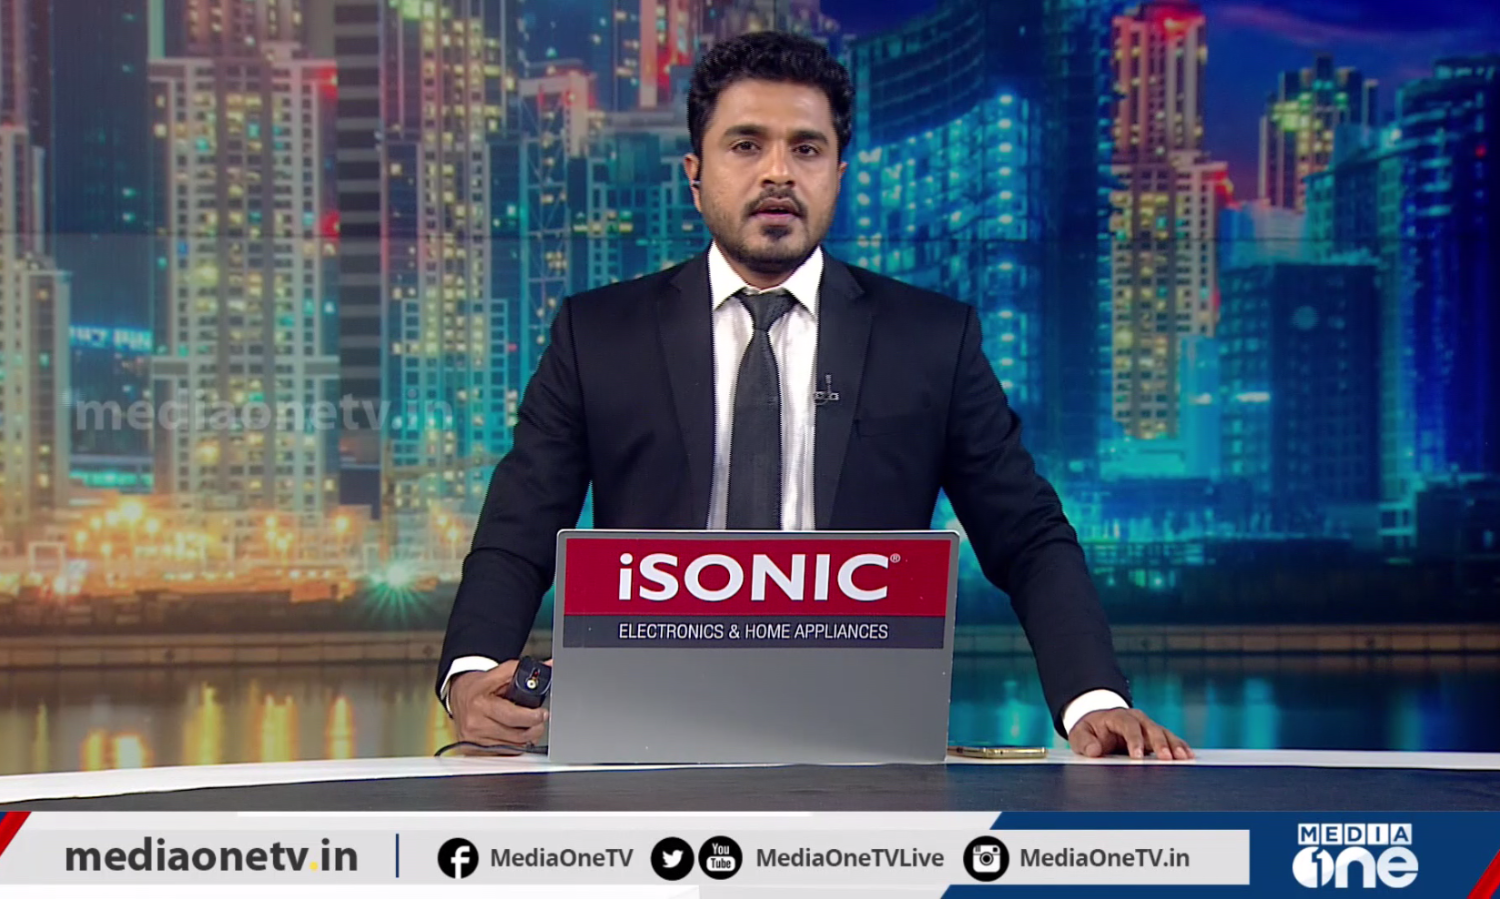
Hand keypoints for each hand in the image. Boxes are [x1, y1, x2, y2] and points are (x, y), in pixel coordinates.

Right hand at [450, 658, 551, 746]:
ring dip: (526, 738)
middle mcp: (474, 724)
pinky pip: (503, 753)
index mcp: (480, 704)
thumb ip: (521, 670)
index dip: (532, 717)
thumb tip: (547, 666)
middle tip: (540, 720)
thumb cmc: (477, 686)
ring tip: (529, 726)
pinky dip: (514, 746)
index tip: (542, 714)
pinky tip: (515, 735)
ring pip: (512, 747)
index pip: (512, 716)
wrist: (458, 695)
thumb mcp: (497, 673)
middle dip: (535, 728)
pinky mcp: (473, 750)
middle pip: (516, 735)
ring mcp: (473, 740)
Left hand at [1068, 708, 1192, 760]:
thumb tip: (1094, 750)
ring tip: (1184, 758)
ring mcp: (1148, 726)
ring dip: (1174, 746)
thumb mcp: (1080, 735)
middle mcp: (1137, 719)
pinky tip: (1189, 756)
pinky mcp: (1156, 736)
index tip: (1137, 757)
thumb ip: (1084, 742)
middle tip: (1167, 758)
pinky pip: (1171, 740)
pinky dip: (1180, 747)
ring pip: (1164, 734)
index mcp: (1117, 716)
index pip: (1128, 726)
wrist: (1100, 725)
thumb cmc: (1090, 731)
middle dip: (1159, 744)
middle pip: (1151, 728)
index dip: (1134, 740)